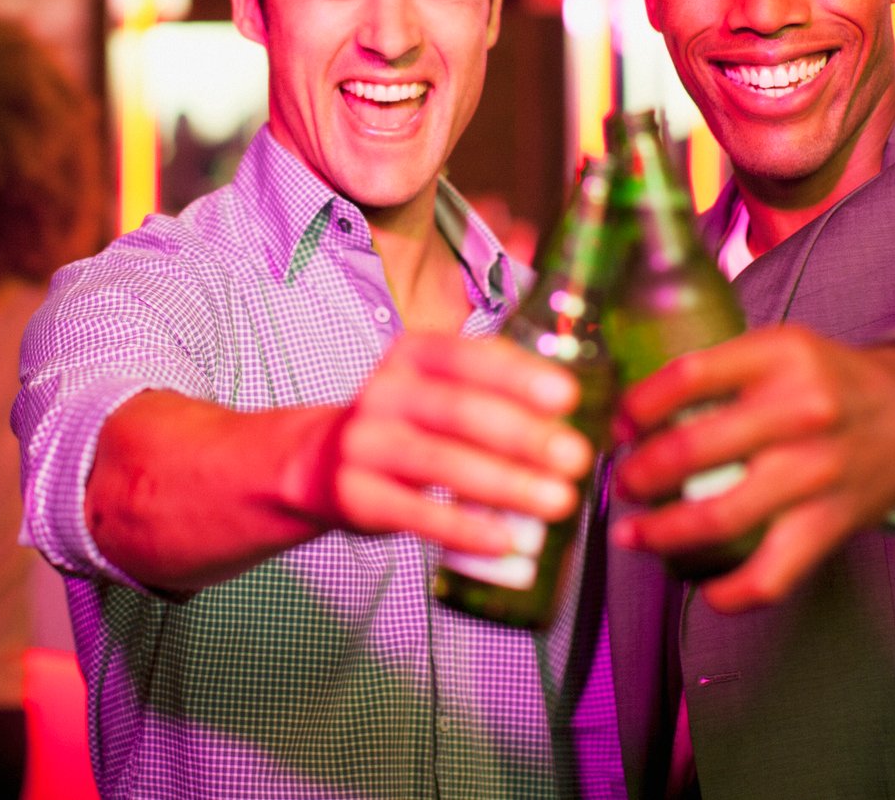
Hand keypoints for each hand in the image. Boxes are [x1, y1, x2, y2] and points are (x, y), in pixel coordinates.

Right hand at [297, 333, 596, 557]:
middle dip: (524, 436)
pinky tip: (505, 538)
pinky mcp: (355, 493)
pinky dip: (463, 528)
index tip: (567, 397)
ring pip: (441, 462)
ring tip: (558, 500)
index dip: (518, 377)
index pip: (467, 358)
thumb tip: (563, 402)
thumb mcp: (434, 385)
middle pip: (459, 411)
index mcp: (411, 356)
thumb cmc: (403, 423)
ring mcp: (364, 443)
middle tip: (576, 458)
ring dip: (506, 483)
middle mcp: (384, 392)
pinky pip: (415, 513)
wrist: (317, 462)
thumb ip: (490, 381)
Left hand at [611, 325, 894, 611]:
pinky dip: (732, 591)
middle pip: (693, 450)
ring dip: (663, 532)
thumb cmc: (830, 382)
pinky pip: (772, 572)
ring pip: (721, 516)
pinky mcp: (832, 521)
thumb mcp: (780, 349)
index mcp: (780, 357)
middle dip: (640, 474)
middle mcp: (800, 412)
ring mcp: (818, 471)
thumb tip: (633, 406)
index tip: (618, 426)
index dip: (639, 406)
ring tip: (634, 535)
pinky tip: (706, 589)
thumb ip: (719, 370)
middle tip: (622, 483)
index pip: (688, 376)